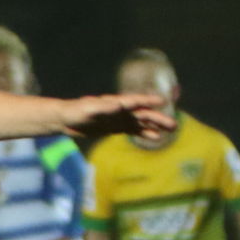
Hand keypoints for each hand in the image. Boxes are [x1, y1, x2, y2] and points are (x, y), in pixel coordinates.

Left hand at [61, 94, 175, 142]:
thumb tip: (118, 104)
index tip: (163, 102)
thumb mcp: (88, 109)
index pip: (135, 101)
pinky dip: (144, 133)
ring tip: (170, 130)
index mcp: (115, 103)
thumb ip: (103, 107)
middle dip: (158, 118)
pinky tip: (155, 138)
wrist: (66, 119)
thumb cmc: (75, 111)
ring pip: (141, 122)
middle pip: (143, 114)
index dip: (148, 101)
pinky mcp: (115, 127)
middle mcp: (120, 110)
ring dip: (155, 126)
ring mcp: (119, 119)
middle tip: (174, 124)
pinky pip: (133, 130)